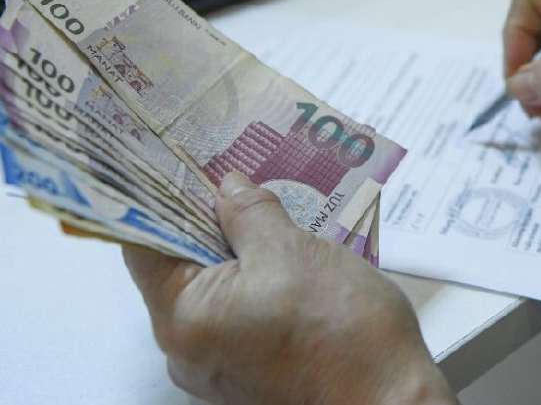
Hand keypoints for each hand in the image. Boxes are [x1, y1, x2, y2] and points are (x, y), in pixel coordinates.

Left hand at [123, 172, 455, 404]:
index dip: (161, 198)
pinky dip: (252, 278)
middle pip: (180, 265)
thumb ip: (248, 213)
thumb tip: (228, 186)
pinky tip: (283, 252)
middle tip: (233, 176)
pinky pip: (236, 309)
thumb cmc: (338, 326)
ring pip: (213, 286)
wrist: (390, 394)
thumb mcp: (290, 251)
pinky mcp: (248, 366)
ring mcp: (218, 362)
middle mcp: (187, 348)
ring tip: (264, 209)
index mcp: (182, 318)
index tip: (184, 164)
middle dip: (208, 219)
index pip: (144, 244)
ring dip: (236, 247)